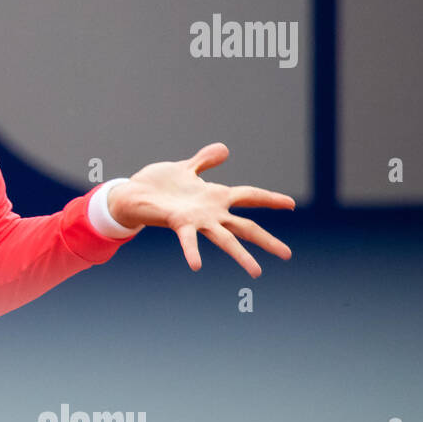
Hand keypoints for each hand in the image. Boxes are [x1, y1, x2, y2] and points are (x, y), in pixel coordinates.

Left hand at [110, 142, 293, 277]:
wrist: (131, 195)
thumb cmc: (158, 184)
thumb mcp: (186, 168)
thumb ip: (205, 161)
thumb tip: (225, 150)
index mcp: (215, 197)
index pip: (249, 196)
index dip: (269, 198)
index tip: (291, 204)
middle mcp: (210, 213)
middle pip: (245, 226)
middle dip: (267, 240)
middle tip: (288, 255)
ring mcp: (197, 220)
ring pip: (225, 239)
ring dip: (241, 255)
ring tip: (257, 272)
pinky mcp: (178, 223)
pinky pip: (187, 239)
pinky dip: (192, 252)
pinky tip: (197, 265)